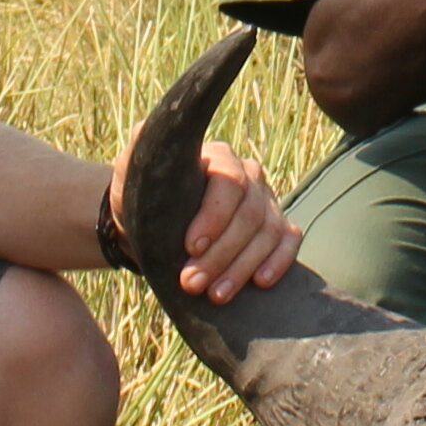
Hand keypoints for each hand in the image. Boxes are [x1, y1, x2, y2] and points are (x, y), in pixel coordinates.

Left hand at [114, 135, 298, 300]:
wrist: (153, 226)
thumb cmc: (144, 199)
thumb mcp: (134, 173)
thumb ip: (141, 150)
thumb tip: (145, 130)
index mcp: (219, 157)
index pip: (229, 184)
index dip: (213, 217)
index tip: (190, 247)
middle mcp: (249, 174)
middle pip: (249, 215)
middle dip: (221, 254)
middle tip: (192, 283)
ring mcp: (267, 200)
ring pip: (269, 232)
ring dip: (242, 267)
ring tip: (215, 294)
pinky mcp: (277, 226)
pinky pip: (290, 240)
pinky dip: (279, 261)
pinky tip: (260, 282)